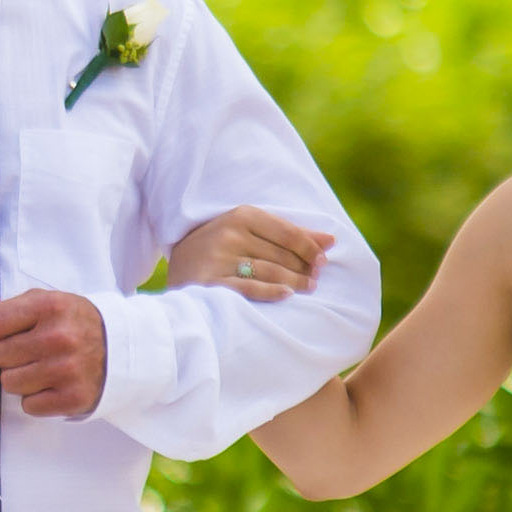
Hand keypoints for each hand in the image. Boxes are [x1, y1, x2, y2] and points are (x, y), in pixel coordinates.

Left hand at [0, 287, 106, 419]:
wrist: (122, 348)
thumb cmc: (74, 323)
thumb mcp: (42, 305)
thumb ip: (1, 311)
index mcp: (49, 307)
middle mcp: (59, 337)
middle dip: (7, 356)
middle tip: (30, 351)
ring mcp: (68, 370)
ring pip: (10, 383)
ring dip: (20, 378)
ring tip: (43, 367)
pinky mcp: (74, 397)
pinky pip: (29, 406)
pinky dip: (36, 399)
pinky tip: (53, 384)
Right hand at [171, 204, 334, 300]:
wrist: (180, 267)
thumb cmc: (222, 248)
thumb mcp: (249, 231)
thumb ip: (288, 233)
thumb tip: (331, 240)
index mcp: (241, 215)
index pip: (288, 232)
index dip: (310, 247)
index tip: (323, 259)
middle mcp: (229, 233)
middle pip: (282, 254)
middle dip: (304, 268)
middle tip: (316, 278)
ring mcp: (218, 258)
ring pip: (270, 272)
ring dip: (295, 282)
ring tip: (307, 288)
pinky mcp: (210, 283)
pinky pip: (250, 289)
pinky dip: (272, 292)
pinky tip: (287, 295)